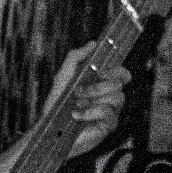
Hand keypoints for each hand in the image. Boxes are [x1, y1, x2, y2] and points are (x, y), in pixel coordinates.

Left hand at [47, 42, 128, 157]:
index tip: (101, 73)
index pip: (122, 74)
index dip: (117, 71)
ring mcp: (111, 112)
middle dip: (96, 87)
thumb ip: (75, 57)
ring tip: (76, 105)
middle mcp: (109, 97)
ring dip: (92, 99)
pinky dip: (89, 112)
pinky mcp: (109, 126)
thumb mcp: (63, 76)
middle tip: (78, 91)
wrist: (49, 129)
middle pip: (119, 84)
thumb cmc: (57, 104)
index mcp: (101, 84)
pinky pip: (108, 113)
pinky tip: (76, 115)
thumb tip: (93, 43)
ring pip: (117, 98)